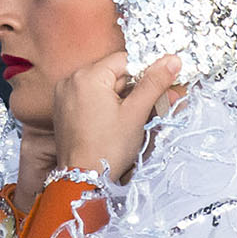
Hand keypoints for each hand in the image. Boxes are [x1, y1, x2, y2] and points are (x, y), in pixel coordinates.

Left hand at [54, 53, 181, 180]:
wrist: (83, 178)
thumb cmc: (108, 147)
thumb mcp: (135, 113)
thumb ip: (154, 83)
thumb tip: (173, 59)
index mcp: (87, 76)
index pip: (125, 60)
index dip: (146, 71)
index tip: (162, 85)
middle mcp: (71, 80)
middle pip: (114, 73)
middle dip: (136, 88)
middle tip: (155, 105)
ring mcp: (65, 94)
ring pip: (104, 86)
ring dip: (123, 97)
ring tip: (136, 117)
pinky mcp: (64, 108)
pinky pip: (91, 97)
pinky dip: (107, 104)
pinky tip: (117, 121)